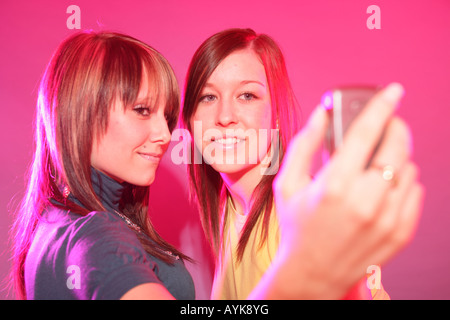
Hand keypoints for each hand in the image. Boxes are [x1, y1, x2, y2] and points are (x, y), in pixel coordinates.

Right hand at [270, 83, 423, 298]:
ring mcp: (387, 219)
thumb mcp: (287, 184)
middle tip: (386, 125)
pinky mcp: (400, 233)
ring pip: (409, 169)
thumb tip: (322, 113)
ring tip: (374, 166)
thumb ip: (304, 144)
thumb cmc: (296, 225)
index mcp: (334, 186)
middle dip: (395, 128)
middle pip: (396, 148)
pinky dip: (403, 183)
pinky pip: (415, 193)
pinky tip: (382, 189)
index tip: (392, 90)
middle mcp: (365, 202)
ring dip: (396, 159)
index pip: (364, 134)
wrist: (312, 272)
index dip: (380, 106)